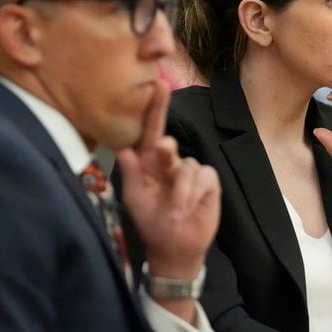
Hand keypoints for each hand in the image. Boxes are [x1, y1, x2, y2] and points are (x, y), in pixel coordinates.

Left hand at [117, 80, 220, 279]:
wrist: (176, 247)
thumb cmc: (152, 223)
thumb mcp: (136, 200)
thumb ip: (130, 174)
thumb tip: (123, 149)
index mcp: (149, 163)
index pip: (149, 131)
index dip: (154, 108)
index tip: (159, 84)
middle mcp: (170, 161)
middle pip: (169, 144)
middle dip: (167, 150)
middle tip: (163, 150)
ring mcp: (191, 169)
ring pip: (185, 168)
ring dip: (179, 194)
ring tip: (174, 213)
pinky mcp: (208, 179)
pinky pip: (202, 177)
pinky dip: (193, 195)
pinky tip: (190, 207)